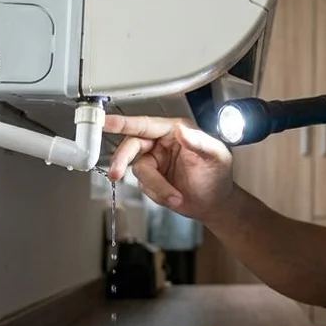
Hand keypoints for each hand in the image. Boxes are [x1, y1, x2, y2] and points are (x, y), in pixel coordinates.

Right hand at [103, 115, 234, 221]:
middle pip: (131, 145)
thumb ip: (198, 142)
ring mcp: (154, 162)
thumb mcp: (215, 155)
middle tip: (116, 173)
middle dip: (122, 160)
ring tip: (175, 196)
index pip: (146, 124)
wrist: (215, 203)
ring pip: (138, 170)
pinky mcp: (151, 179)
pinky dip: (158, 194)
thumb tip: (181, 130)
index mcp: (174, 131)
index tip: (107, 122)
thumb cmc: (218, 175)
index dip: (125, 123)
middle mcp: (161, 143)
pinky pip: (144, 186)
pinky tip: (174, 196)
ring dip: (156, 186)